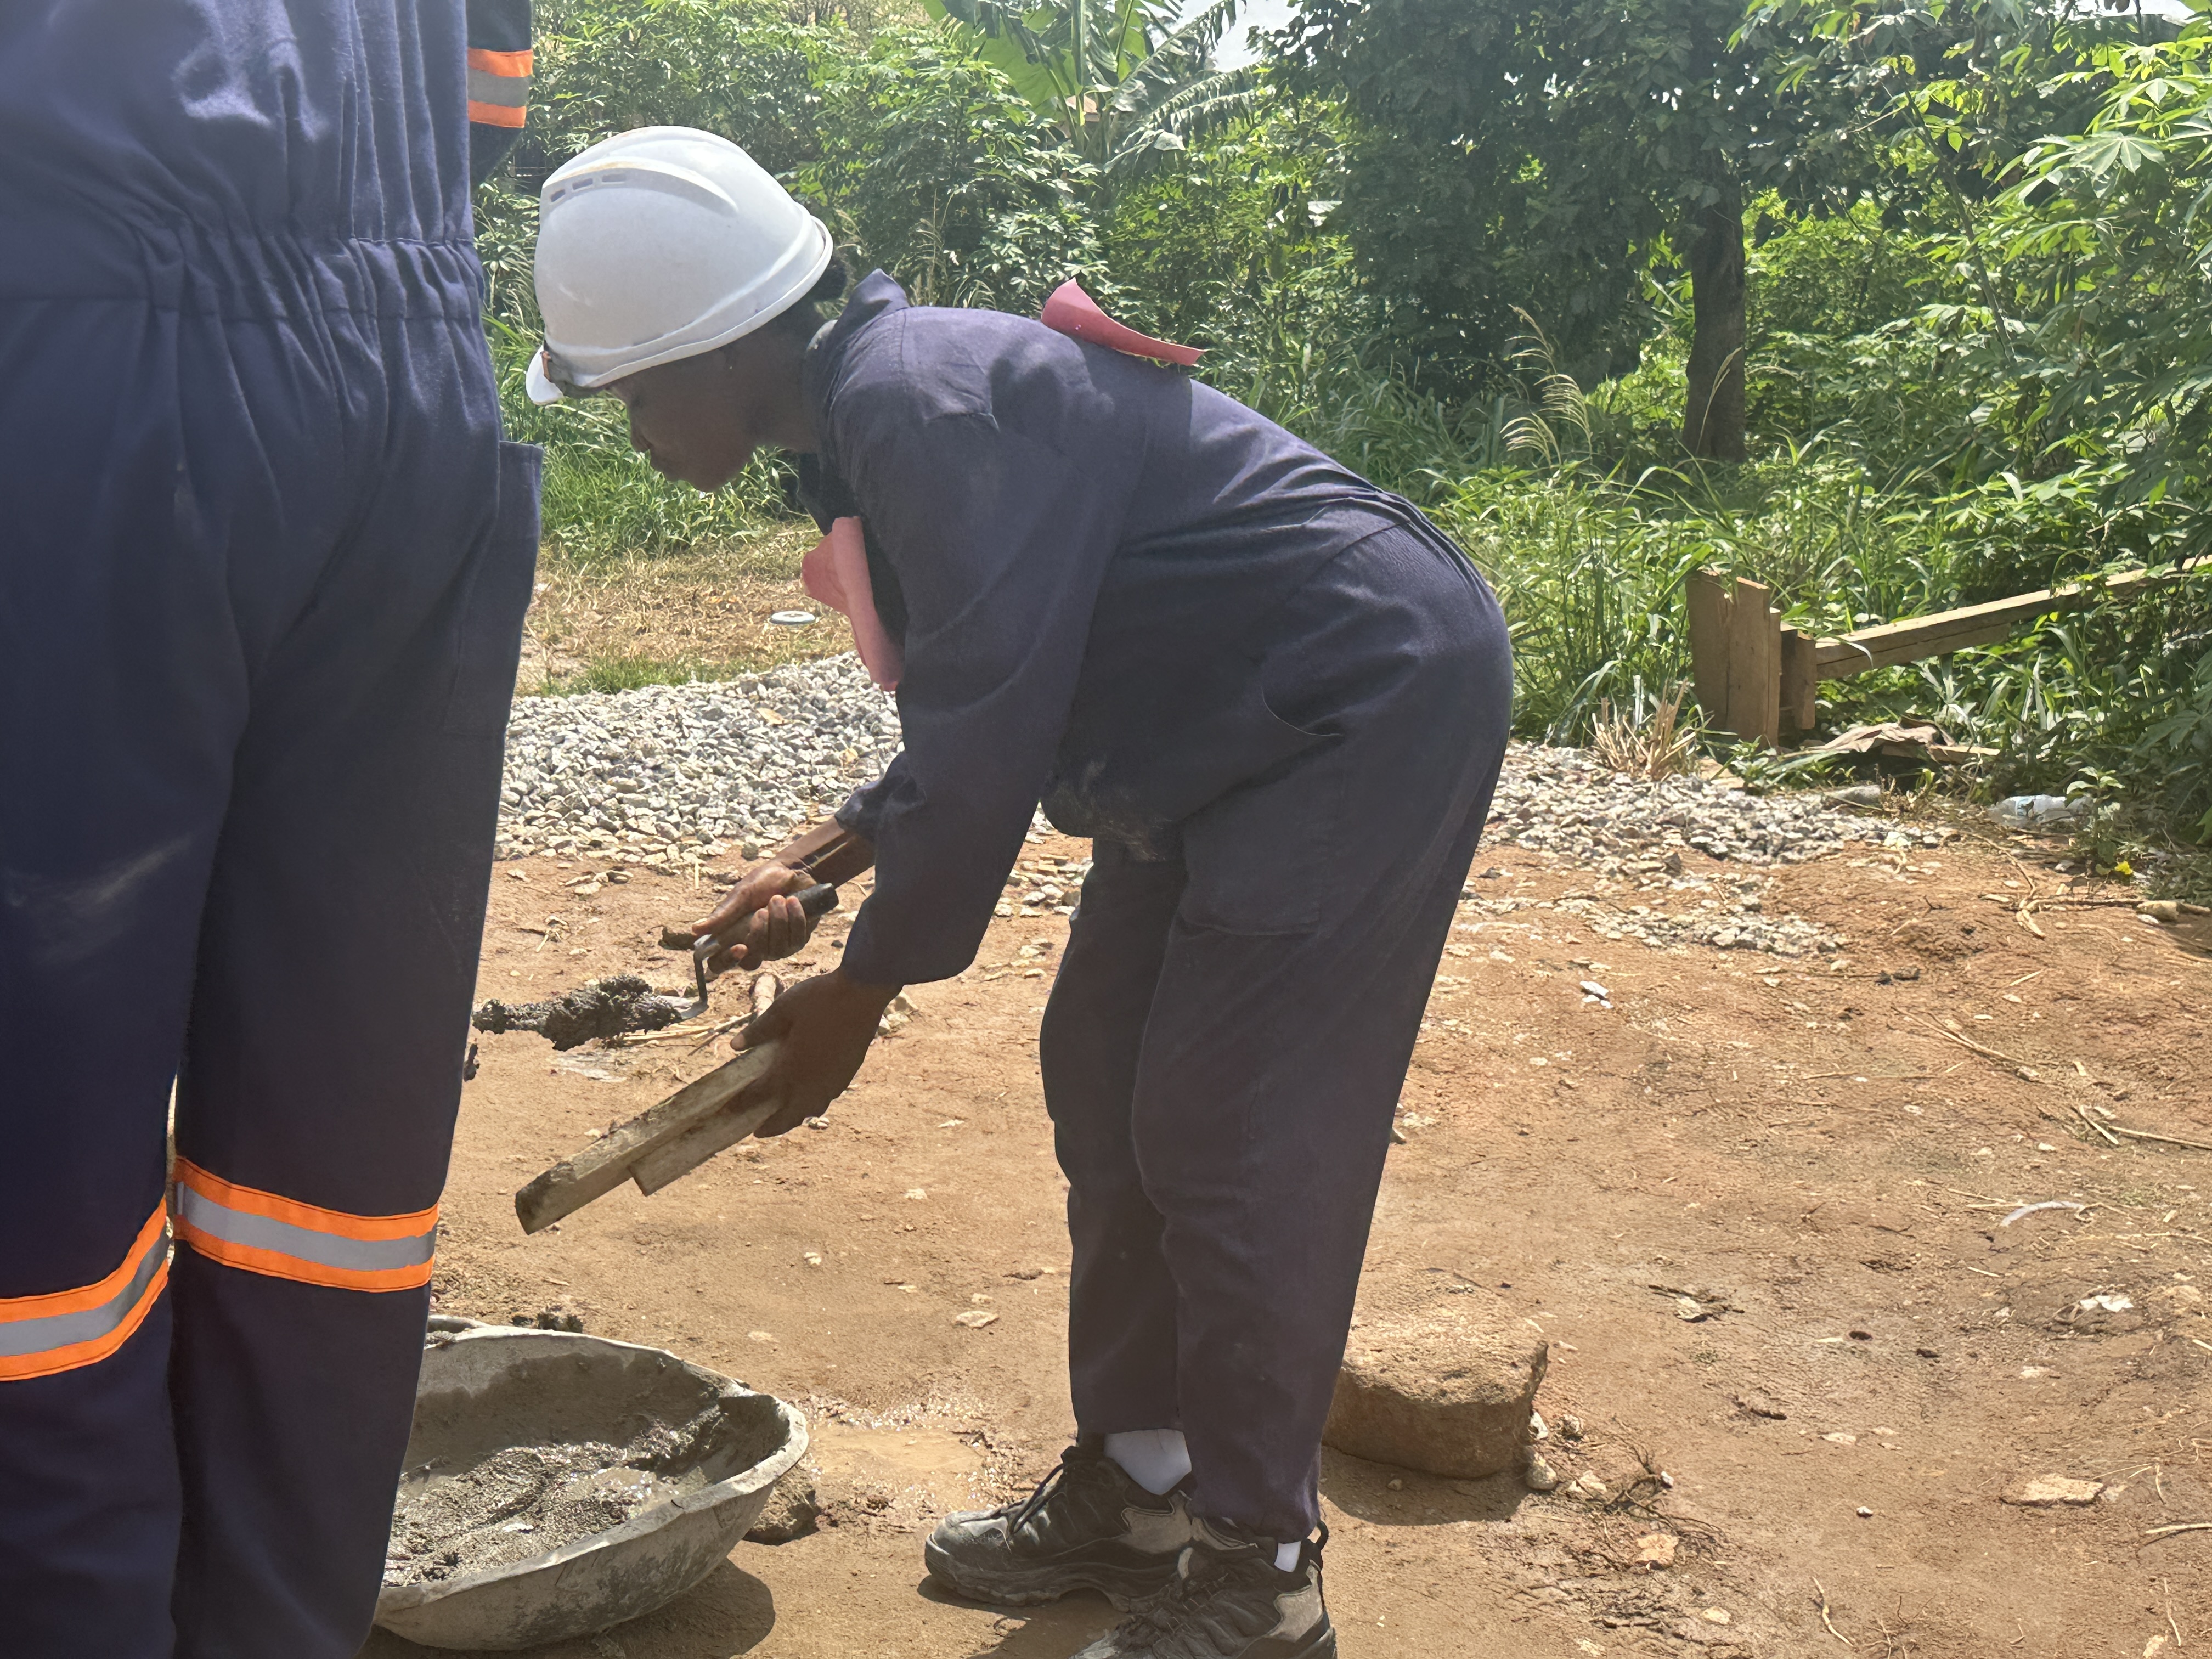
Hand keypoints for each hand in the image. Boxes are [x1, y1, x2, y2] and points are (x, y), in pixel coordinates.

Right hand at [689, 863, 819, 974]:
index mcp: (733, 936)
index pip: (720, 964)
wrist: (793, 870)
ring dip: (779, 920)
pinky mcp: (797, 940)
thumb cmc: (763, 882)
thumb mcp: (741, 895)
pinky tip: (793, 902)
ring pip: (776, 950)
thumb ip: (722, 915)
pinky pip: (796, 938)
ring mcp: (776, 947)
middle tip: (761, 910)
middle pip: (751, 962)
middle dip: (759, 934)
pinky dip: (795, 917)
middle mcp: (753, 947)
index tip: (740, 946)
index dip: (727, 961)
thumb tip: (695, 930)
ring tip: (778, 899)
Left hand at [736, 969, 900, 1135]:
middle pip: (786, 1116)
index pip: (759, 1094)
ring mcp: (831, 1082)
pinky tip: (810, 1098)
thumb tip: (734, 1045)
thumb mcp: (783, 1009)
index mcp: (789, 1068)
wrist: (862, 995)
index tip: (728, 1110)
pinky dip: (813, 1105)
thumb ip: (759, 1030)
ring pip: (809, 1111)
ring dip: (793, 1118)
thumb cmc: (820, 999)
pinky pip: (826, 1099)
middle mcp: (809, 1083)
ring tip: (784, 1118)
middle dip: (770, 1126)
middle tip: (757, 1131)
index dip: (741, 1104)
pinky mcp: (846, 1075)